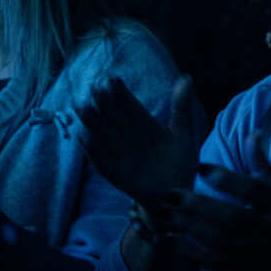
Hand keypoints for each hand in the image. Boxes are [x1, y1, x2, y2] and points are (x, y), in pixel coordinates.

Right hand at [75, 74, 200, 209]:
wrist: (179, 193)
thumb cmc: (179, 160)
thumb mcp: (183, 132)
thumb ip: (182, 107)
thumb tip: (186, 77)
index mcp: (143, 124)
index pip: (129, 105)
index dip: (120, 93)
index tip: (112, 79)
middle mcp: (128, 137)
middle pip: (113, 118)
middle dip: (104, 105)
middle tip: (96, 90)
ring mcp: (122, 155)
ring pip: (104, 136)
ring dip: (93, 123)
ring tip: (83, 108)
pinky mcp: (118, 175)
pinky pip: (103, 162)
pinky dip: (94, 151)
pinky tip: (84, 137)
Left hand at [158, 139, 270, 270]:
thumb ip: (262, 165)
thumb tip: (251, 133)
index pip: (252, 189)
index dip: (226, 178)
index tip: (199, 166)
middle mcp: (267, 229)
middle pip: (230, 217)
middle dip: (197, 205)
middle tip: (170, 193)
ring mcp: (253, 251)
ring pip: (217, 240)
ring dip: (187, 227)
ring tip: (162, 213)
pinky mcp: (241, 267)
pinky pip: (212, 260)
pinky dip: (189, 251)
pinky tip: (168, 239)